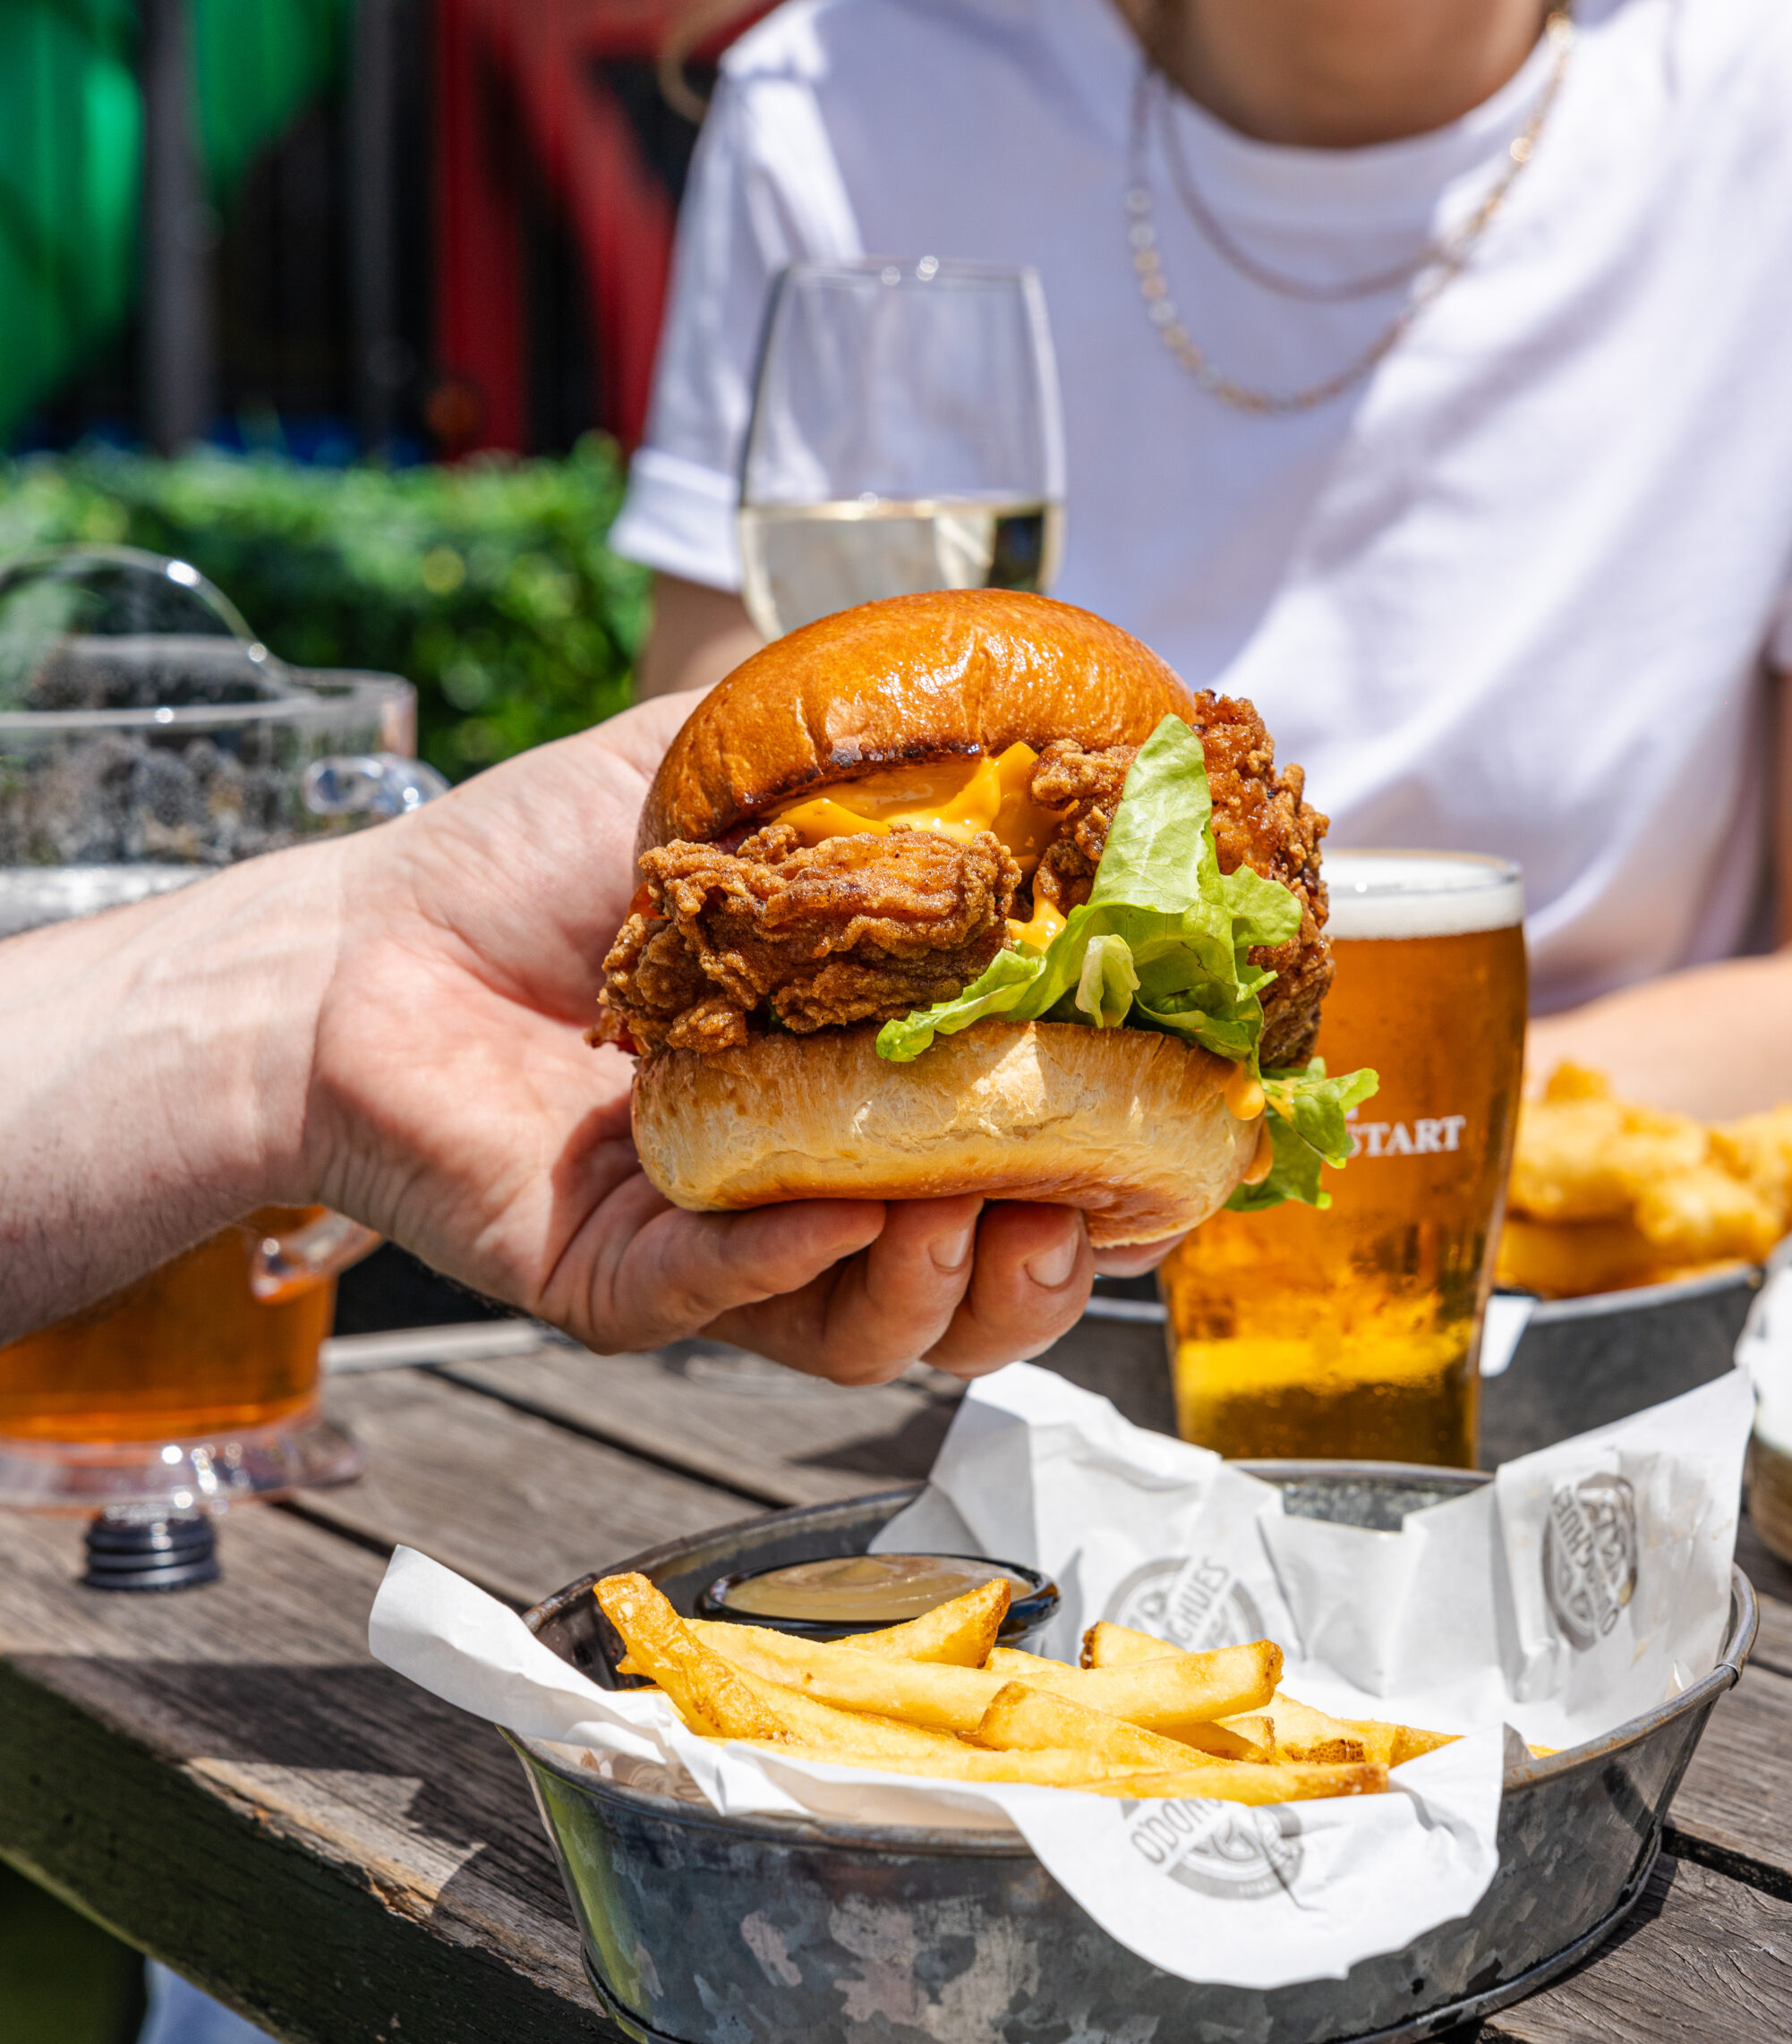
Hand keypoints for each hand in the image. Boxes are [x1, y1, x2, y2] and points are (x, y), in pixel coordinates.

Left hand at [301, 697, 1128, 1381]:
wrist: (367, 940)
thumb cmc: (540, 861)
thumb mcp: (729, 775)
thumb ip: (883, 760)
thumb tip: (1059, 704)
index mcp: (873, 1086)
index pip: (1033, 1160)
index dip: (1116, 1170)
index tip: (1165, 1128)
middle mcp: (822, 1185)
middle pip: (980, 1287)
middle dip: (1047, 1270)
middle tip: (1065, 1207)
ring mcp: (733, 1251)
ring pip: (878, 1333)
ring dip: (939, 1288)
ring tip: (958, 1211)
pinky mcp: (633, 1288)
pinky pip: (735, 1306)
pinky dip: (789, 1268)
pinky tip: (825, 1209)